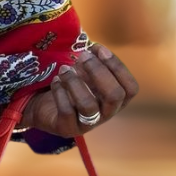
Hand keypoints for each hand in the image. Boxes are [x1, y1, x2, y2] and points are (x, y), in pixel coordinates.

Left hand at [19, 44, 137, 137]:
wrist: (44, 107)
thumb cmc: (71, 87)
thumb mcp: (85, 74)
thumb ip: (92, 62)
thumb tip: (92, 48)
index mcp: (116, 100)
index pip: (130, 88)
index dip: (117, 66)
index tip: (99, 49)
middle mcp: (106, 114)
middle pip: (115, 96)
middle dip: (98, 71)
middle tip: (82, 56)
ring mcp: (87, 124)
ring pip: (88, 105)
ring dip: (75, 81)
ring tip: (64, 69)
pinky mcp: (67, 128)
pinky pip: (66, 111)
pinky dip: (60, 92)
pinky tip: (55, 81)